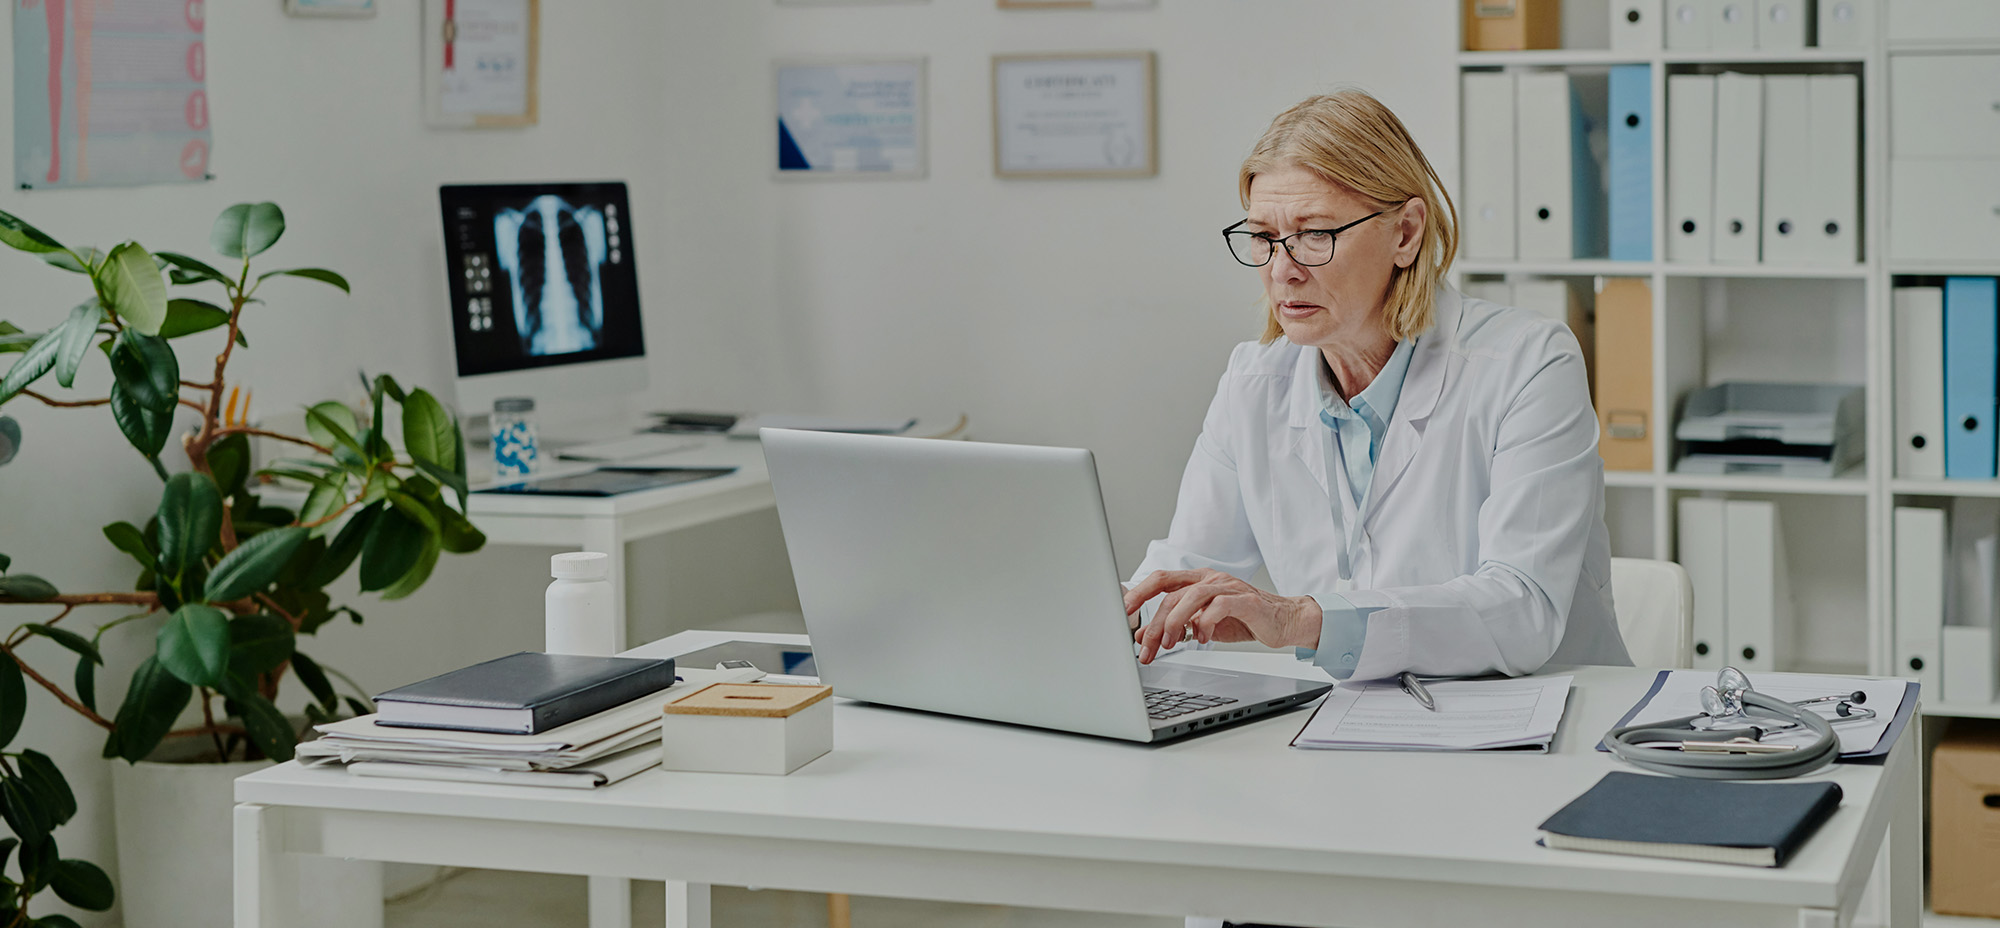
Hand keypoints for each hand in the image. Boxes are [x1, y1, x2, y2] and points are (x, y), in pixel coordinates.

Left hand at [1124, 569, 1320, 663]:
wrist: (1284, 621)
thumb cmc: (1244, 619)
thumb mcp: (1204, 625)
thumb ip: (1178, 626)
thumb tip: (1147, 637)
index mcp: (1198, 580)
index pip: (1162, 580)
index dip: (1140, 592)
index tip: (1123, 610)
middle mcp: (1211, 579)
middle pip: (1171, 594)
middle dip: (1153, 623)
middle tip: (1145, 647)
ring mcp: (1228, 587)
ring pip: (1190, 597)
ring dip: (1174, 622)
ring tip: (1169, 643)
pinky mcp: (1245, 600)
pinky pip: (1218, 607)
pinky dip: (1205, 624)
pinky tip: (1202, 639)